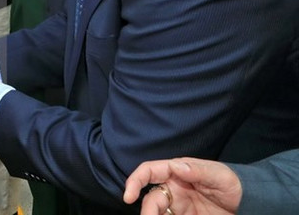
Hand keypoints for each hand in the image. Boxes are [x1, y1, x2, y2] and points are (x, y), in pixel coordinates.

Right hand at [123, 158, 241, 214]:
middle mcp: (173, 188)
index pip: (150, 171)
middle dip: (147, 210)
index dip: (135, 180)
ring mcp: (179, 205)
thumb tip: (175, 167)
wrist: (250, 203)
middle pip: (152, 198)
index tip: (128, 196)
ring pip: (157, 212)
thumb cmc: (233, 183)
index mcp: (178, 172)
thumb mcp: (219, 176)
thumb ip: (198, 171)